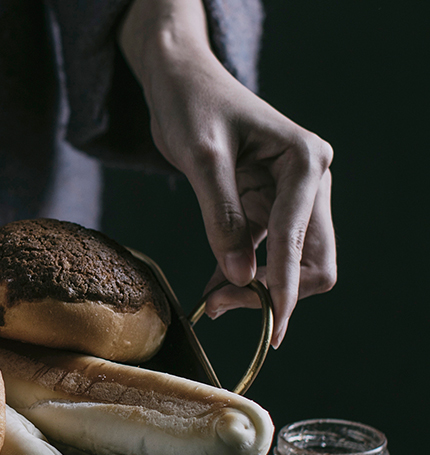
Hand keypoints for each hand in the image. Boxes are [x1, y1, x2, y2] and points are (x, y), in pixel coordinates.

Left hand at [119, 0, 335, 345]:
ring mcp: (294, 198)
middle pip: (314, 262)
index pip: (301, 242)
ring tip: (210, 301)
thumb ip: (222, 218)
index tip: (272, 331)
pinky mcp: (271, 209)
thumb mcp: (202, 159)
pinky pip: (268, 259)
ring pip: (293, 266)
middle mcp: (310, 182)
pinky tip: (213, 291)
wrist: (181, 83)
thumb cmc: (192, 106)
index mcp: (305, 163)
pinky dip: (243, 279)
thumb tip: (241, 278)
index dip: (284, 290)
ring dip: (257, 291)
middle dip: (275, 293)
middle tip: (221, 306)